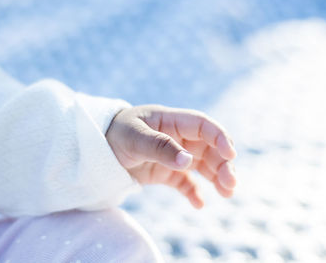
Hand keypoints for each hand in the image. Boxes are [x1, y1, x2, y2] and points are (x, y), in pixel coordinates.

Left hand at [106, 105, 236, 208]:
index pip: (203, 126)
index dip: (220, 137)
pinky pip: (185, 182)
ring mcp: (173, 155)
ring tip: (227, 194)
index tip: (231, 154)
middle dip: (223, 164)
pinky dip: (193, 193)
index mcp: (171, 121)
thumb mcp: (134, 138)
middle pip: (209, 148)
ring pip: (202, 165)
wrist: (95, 150)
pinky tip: (199, 204)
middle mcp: (178, 137)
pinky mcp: (166, 172)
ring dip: (216, 178)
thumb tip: (188, 161)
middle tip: (231, 184)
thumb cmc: (113, 135)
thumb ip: (160, 147)